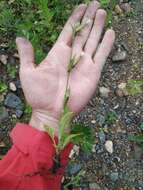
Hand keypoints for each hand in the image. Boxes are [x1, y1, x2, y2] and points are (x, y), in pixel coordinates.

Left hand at [16, 1, 114, 133]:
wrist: (51, 111)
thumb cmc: (39, 95)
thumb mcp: (28, 72)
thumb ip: (27, 55)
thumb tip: (20, 38)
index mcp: (58, 53)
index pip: (69, 31)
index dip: (75, 18)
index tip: (81, 6)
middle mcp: (73, 56)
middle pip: (83, 32)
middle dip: (90, 18)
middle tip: (96, 4)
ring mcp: (84, 64)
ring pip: (93, 40)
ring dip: (98, 27)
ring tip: (103, 12)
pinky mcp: (93, 72)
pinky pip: (101, 56)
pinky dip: (106, 45)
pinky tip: (110, 33)